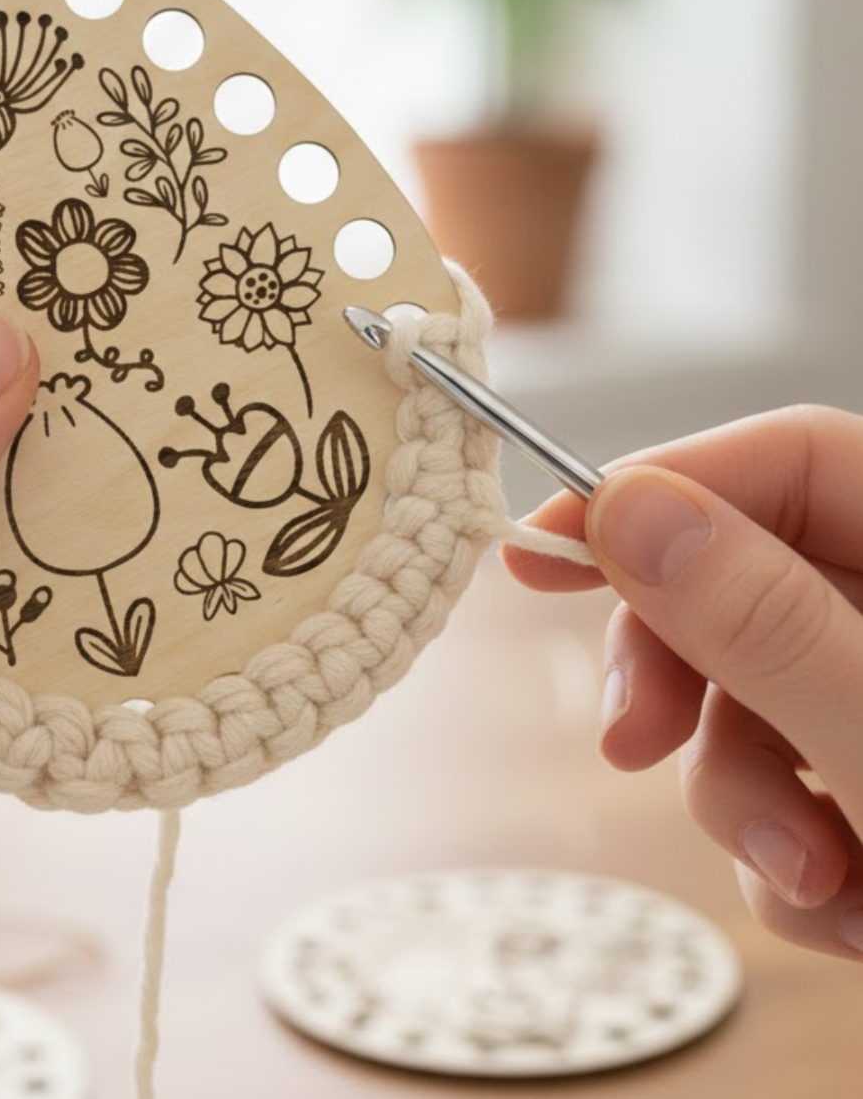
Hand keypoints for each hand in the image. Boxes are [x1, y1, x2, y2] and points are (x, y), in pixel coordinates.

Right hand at [505, 405, 862, 962]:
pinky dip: (790, 858)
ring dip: (747, 804)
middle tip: (626, 743)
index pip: (785, 461)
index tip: (542, 548)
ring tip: (817, 881)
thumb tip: (627, 510)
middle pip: (741, 582)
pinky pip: (783, 788)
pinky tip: (848, 912)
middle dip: (682, 680)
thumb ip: (766, 623)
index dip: (656, 489)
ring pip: (747, 703)